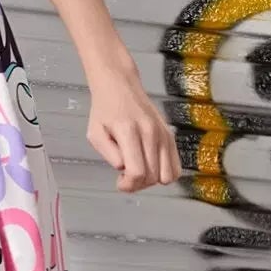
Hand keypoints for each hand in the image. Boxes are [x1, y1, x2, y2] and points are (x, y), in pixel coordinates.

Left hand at [86, 67, 181, 192]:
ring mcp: (163, 134)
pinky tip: (151, 167)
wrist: (120, 86)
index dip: (128, 184)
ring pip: (166, 175)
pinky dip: (164, 174)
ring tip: (138, 171)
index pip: (137, 172)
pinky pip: (176, 167)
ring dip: (151, 181)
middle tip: (125, 177)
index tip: (120, 182)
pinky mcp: (170, 135)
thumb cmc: (106, 109)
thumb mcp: (94, 133)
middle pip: (152, 176)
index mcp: (129, 131)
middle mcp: (151, 132)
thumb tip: (124, 168)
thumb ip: (109, 154)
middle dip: (137, 184)